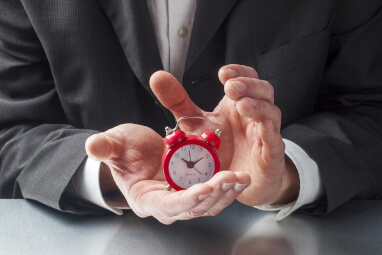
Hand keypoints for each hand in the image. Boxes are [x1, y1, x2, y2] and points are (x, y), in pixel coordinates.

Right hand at [86, 124, 249, 224]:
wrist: (136, 151)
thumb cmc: (124, 151)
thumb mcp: (114, 145)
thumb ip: (105, 147)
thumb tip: (92, 145)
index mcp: (146, 199)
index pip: (167, 207)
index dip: (185, 200)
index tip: (203, 189)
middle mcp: (167, 204)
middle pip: (193, 208)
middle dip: (213, 195)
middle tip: (230, 179)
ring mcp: (183, 198)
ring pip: (208, 204)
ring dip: (226, 193)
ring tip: (240, 179)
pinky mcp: (195, 189)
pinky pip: (214, 194)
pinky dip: (228, 187)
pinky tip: (240, 178)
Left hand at [150, 65, 298, 206]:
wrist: (238, 180)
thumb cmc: (222, 148)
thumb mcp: (197, 122)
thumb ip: (178, 101)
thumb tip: (157, 76)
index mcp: (239, 104)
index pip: (247, 79)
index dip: (240, 72)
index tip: (222, 74)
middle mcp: (255, 116)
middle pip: (263, 91)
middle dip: (249, 86)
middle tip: (230, 88)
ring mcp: (265, 135)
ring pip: (271, 114)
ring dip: (258, 107)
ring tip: (242, 104)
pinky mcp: (270, 157)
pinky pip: (274, 142)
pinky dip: (270, 133)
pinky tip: (261, 126)